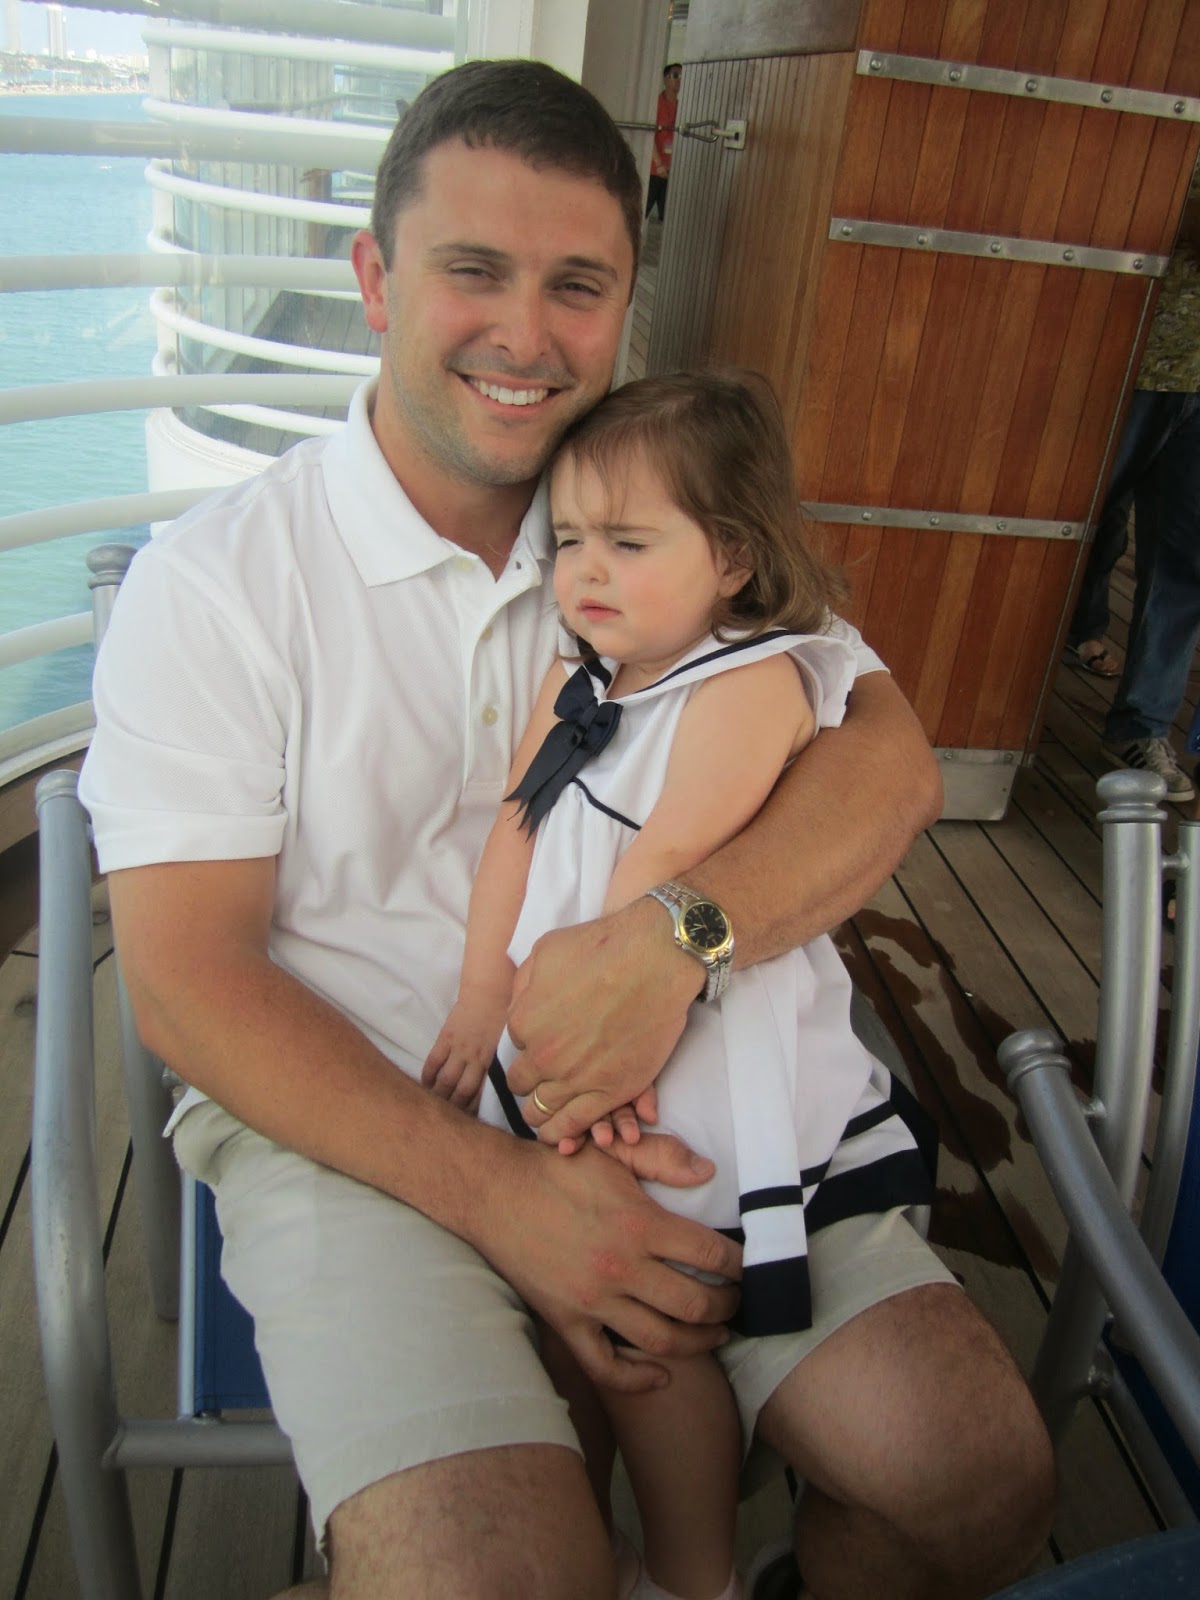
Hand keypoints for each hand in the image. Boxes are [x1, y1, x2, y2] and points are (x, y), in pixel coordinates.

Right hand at [421, 990, 507, 1111]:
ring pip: (445, 1081)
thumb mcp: (508, 1043)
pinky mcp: (446, 1037)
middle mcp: (475, 1058)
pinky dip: (428, 1076)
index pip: (481, 1095)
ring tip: (433, 1109)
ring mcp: (459, 1048)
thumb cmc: (504, 1016)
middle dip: (454, 1111)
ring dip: (438, 1097)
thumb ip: (502, 1065)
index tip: (469, 1126)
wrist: (491, 989)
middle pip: (461, 1093)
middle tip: (448, 1123)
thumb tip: (502, 1087)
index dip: (473, 1113)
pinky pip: (433, 1062)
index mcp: (493, 1062)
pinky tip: (425, 1086)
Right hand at [478, 1134, 740, 1394]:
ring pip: (661, 1340)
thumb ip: (662, 1158)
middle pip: (695, 1304)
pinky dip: (639, 1379)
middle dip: (727, 1306)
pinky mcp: (567, 1322)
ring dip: (699, 1342)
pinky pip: (607, 1368)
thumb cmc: (556, 1168)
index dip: (737, 1265)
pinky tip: (662, 1374)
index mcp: (638, 1224)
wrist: (494, 1192)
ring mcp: (592, 1301)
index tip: (745, 1267)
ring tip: (715, 1333)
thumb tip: (708, 1172)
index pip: (709, 1255)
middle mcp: (620, 1268)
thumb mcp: (612, 1154)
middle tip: (736, 1301)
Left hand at [506, 899, 698, 1143]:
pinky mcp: (611, 1091)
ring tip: (544, 1112)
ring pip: (540, 1111)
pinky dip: (563, 1134)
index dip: (531, 1042)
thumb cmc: (604, 947)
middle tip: (543, 1075)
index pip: (516, 1046)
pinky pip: (574, 1125)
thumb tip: (519, 1007)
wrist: (656, 958)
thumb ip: (525, 985)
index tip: (545, 1040)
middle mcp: (545, 1055)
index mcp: (525, 1022)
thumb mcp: (546, 951)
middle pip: (522, 1082)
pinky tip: (558, 1137)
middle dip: (530, 1078)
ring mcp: (576, 1077)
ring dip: (539, 1113)